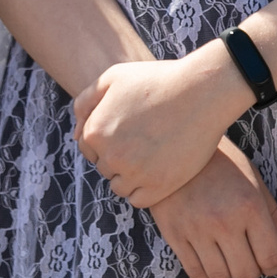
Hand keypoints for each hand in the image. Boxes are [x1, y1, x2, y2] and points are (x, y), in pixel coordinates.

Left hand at [72, 45, 252, 209]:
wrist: (201, 91)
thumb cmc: (157, 80)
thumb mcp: (113, 77)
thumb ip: (85, 102)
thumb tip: (75, 133)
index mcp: (96, 132)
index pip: (89, 148)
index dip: (108, 137)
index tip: (129, 129)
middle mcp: (111, 157)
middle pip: (105, 167)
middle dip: (119, 156)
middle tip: (144, 138)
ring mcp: (135, 175)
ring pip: (120, 186)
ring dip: (130, 175)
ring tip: (152, 154)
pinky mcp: (159, 188)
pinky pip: (139, 200)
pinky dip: (144, 189)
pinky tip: (158, 170)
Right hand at [148, 139, 276, 277]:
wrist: (175, 147)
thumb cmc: (222, 163)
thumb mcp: (254, 180)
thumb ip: (273, 216)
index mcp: (249, 205)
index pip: (271, 256)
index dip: (276, 266)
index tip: (272, 262)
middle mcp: (224, 221)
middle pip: (246, 273)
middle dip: (253, 271)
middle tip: (250, 258)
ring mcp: (197, 230)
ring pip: (221, 277)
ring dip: (230, 274)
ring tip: (230, 258)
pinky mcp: (175, 235)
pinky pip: (197, 275)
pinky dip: (208, 277)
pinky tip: (211, 262)